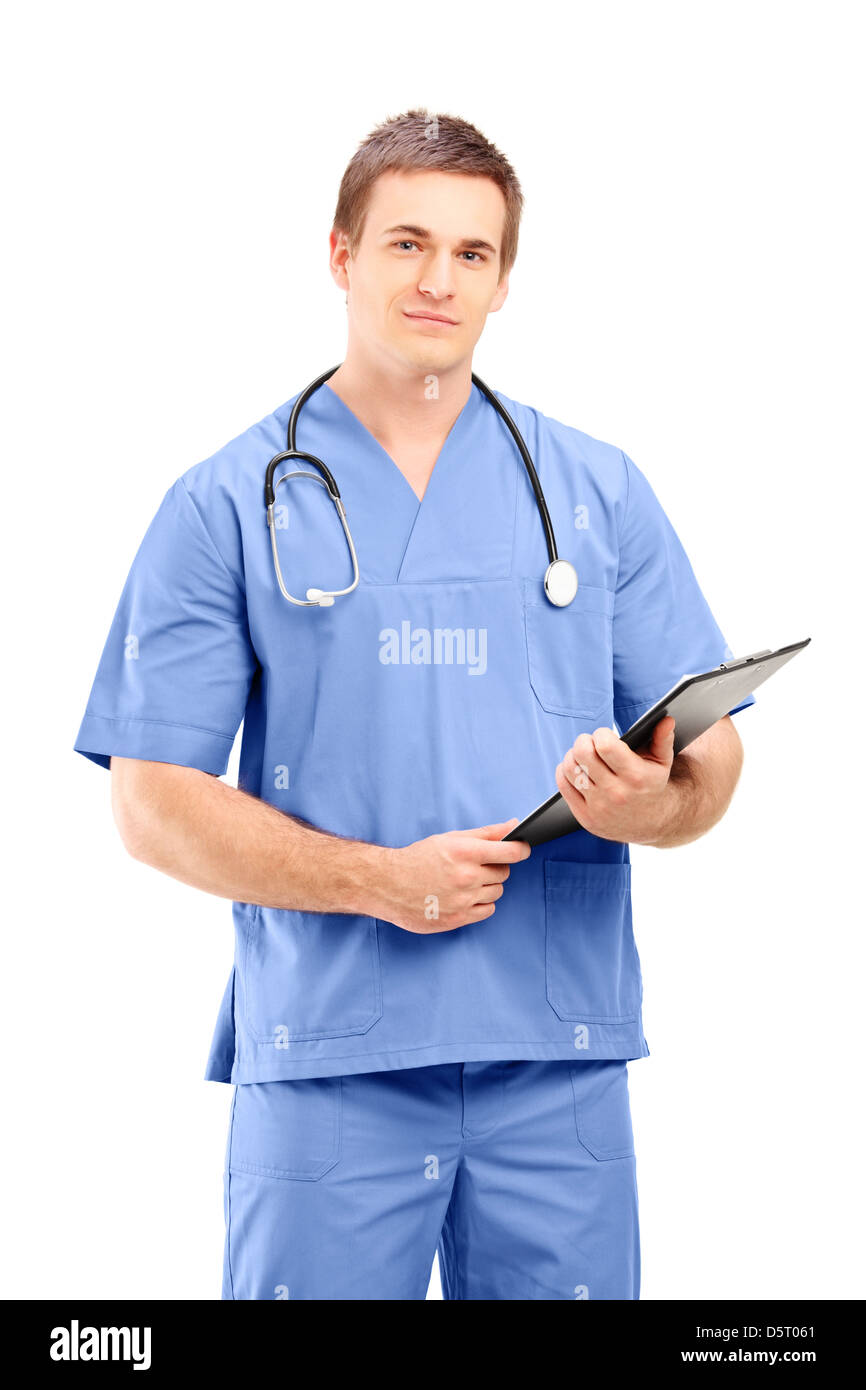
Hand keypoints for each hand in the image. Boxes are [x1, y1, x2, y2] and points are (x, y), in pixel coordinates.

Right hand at [377, 819, 530, 933]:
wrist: (387, 885)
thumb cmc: (418, 859)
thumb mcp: (450, 839)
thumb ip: (485, 833)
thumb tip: (514, 826)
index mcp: (464, 853)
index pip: (511, 852)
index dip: (521, 849)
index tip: (522, 849)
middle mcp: (466, 877)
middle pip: (504, 872)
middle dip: (495, 867)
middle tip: (476, 865)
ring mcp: (462, 900)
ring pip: (497, 892)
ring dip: (488, 886)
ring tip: (466, 881)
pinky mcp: (457, 919)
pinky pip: (487, 910)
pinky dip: (481, 903)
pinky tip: (465, 896)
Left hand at [554, 717, 676, 844]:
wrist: (652, 824)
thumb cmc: (652, 785)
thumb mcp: (662, 762)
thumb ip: (663, 739)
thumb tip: (666, 720)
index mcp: (635, 777)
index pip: (605, 745)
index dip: (602, 734)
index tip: (605, 735)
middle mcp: (616, 793)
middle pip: (583, 753)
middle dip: (584, 741)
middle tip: (590, 742)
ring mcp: (598, 807)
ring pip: (570, 768)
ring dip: (573, 755)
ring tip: (583, 755)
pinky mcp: (585, 817)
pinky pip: (563, 785)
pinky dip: (565, 771)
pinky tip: (577, 769)